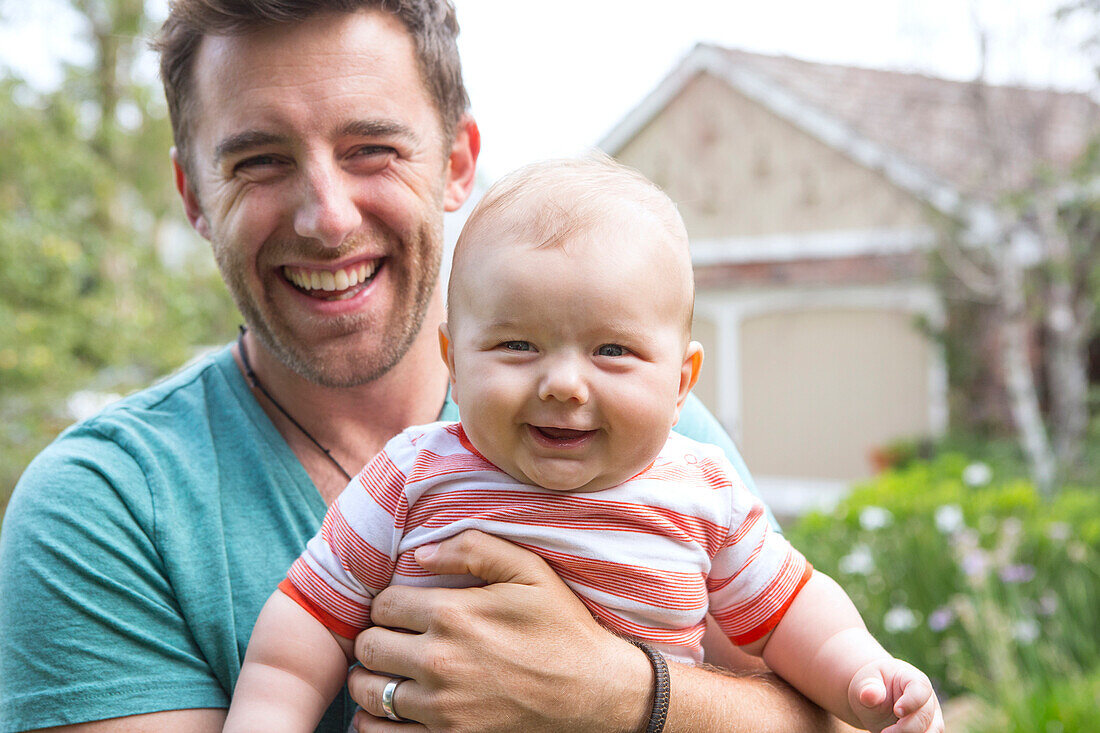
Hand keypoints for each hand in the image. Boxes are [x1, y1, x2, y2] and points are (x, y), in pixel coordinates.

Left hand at [346, 530, 651, 732]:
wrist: (596, 694)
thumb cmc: (562, 629)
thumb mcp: (529, 572)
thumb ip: (474, 549)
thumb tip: (422, 553)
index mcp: (453, 615)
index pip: (383, 605)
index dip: (390, 604)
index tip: (405, 611)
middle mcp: (439, 662)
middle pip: (368, 647)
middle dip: (377, 639)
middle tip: (395, 640)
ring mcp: (441, 709)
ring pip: (367, 691)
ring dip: (371, 679)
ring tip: (390, 672)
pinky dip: (375, 722)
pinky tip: (392, 710)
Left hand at [848, 658, 943, 732]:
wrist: (873, 699)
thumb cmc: (870, 686)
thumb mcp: (864, 682)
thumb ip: (868, 688)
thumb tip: (870, 694)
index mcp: (913, 679)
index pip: (920, 690)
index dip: (911, 702)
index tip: (897, 711)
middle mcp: (927, 699)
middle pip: (924, 716)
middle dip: (904, 728)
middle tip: (884, 732)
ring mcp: (930, 716)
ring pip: (932, 731)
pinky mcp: (927, 730)